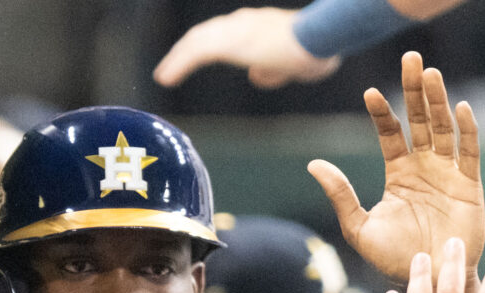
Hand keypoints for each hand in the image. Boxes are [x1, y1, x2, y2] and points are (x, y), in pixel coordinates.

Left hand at [152, 7, 339, 88]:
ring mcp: (236, 29)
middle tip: (168, 68)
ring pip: (196, 41)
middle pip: (204, 34)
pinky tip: (165, 78)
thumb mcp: (291, 65)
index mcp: (256, 26)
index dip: (203, 46)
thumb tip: (256, 76)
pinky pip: (195, 53)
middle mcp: (242, 22)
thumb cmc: (315, 50)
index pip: (222, 33)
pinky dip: (178, 64)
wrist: (320, 39)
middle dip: (184, 50)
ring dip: (177, 58)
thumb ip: (272, 70)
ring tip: (163, 75)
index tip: (189, 59)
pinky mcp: (230, 42)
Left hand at [308, 51, 484, 289]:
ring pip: (444, 128)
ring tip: (430, 74)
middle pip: (420, 120)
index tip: (370, 93)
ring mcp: (448, 174)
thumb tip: (313, 164)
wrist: (427, 280)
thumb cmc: (393, 259)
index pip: (390, 134)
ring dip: (438, 100)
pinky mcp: (469, 185)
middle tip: (411, 59)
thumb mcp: (359, 227)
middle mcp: (424, 168)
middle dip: (415, 90)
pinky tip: (459, 108)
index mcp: (399, 174)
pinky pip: (469, 152)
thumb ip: (340, 194)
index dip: (382, 113)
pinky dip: (466, 130)